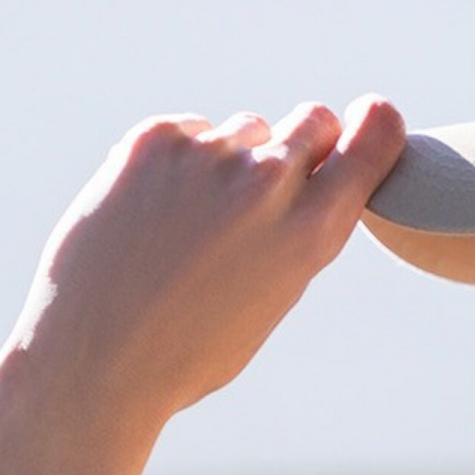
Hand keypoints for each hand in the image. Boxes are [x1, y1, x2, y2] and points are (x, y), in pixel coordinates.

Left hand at [0, 94, 406, 474]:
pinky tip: (152, 214)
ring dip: (233, 161)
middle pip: (313, 120)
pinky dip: (178, 163)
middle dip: (306, 142)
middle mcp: (266, 184)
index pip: (368, 144)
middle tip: (274, 181)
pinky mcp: (155, 139)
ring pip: (245, 130)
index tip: (374, 120)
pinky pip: (188, 132)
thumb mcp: (269, 302)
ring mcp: (208, 154)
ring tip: (193, 226)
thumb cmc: (189, 350)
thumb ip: (294, 233)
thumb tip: (297, 175)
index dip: (375, 128)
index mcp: (309, 235)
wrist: (99, 354)